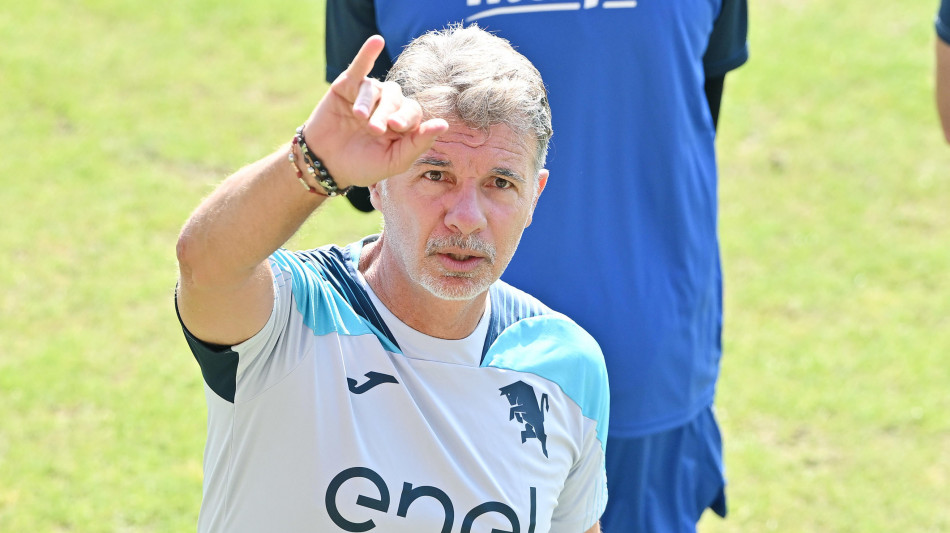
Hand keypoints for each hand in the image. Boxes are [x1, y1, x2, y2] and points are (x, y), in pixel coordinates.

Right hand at [300, 36, 448, 188]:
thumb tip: (444, 124)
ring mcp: (368, 94)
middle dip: (386, 113)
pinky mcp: (347, 85)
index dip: (407, 117)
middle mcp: (388, 105)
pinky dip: (367, 53)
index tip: (396, 127)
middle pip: (395, 98)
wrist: (325, 164)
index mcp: (402, 123)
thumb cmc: (362, 166)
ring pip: (376, 88)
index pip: (414, 111)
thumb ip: (418, 143)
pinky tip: (376, 42)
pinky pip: (359, 67)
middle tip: (374, 130)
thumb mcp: (393, 162)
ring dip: (369, 103)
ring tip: (359, 118)